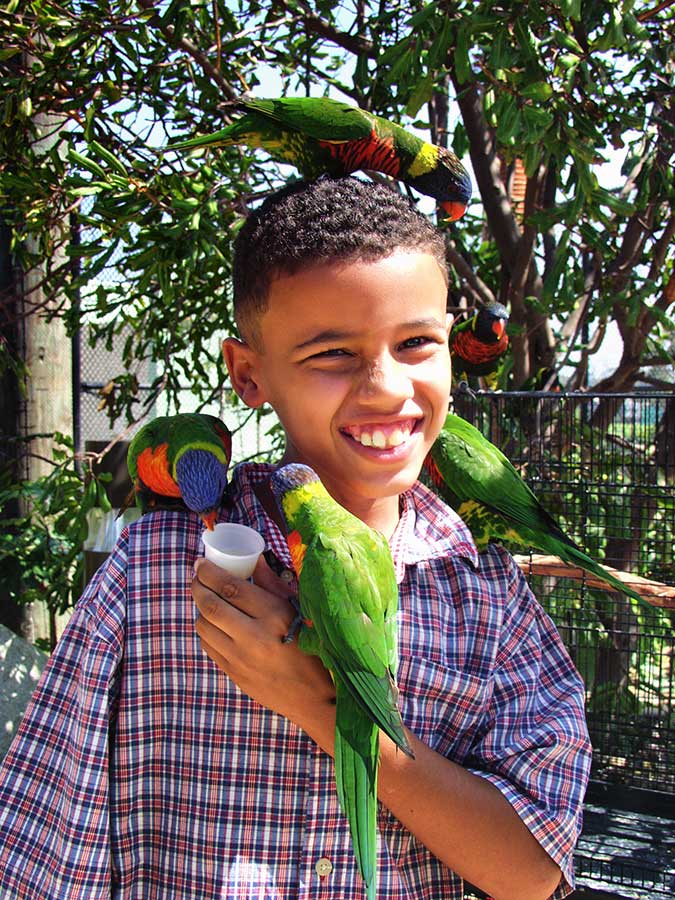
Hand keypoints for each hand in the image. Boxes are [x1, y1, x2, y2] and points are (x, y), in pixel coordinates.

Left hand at [191, 556, 335, 742]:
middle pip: (211, 604)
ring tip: (205, 598)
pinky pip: (207, 646)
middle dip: (197, 585)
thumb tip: (253, 559)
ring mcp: (240, 658)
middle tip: (196, 575)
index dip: (209, 572)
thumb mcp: (298, 609)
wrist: (315, 696)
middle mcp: (254, 636)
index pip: (230, 587)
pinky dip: (205, 629)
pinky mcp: (233, 674)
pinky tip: (213, 622)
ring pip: (203, 626)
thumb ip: (271, 583)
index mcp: (274, 615)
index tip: (201, 562)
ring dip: (200, 608)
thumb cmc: (311, 645)